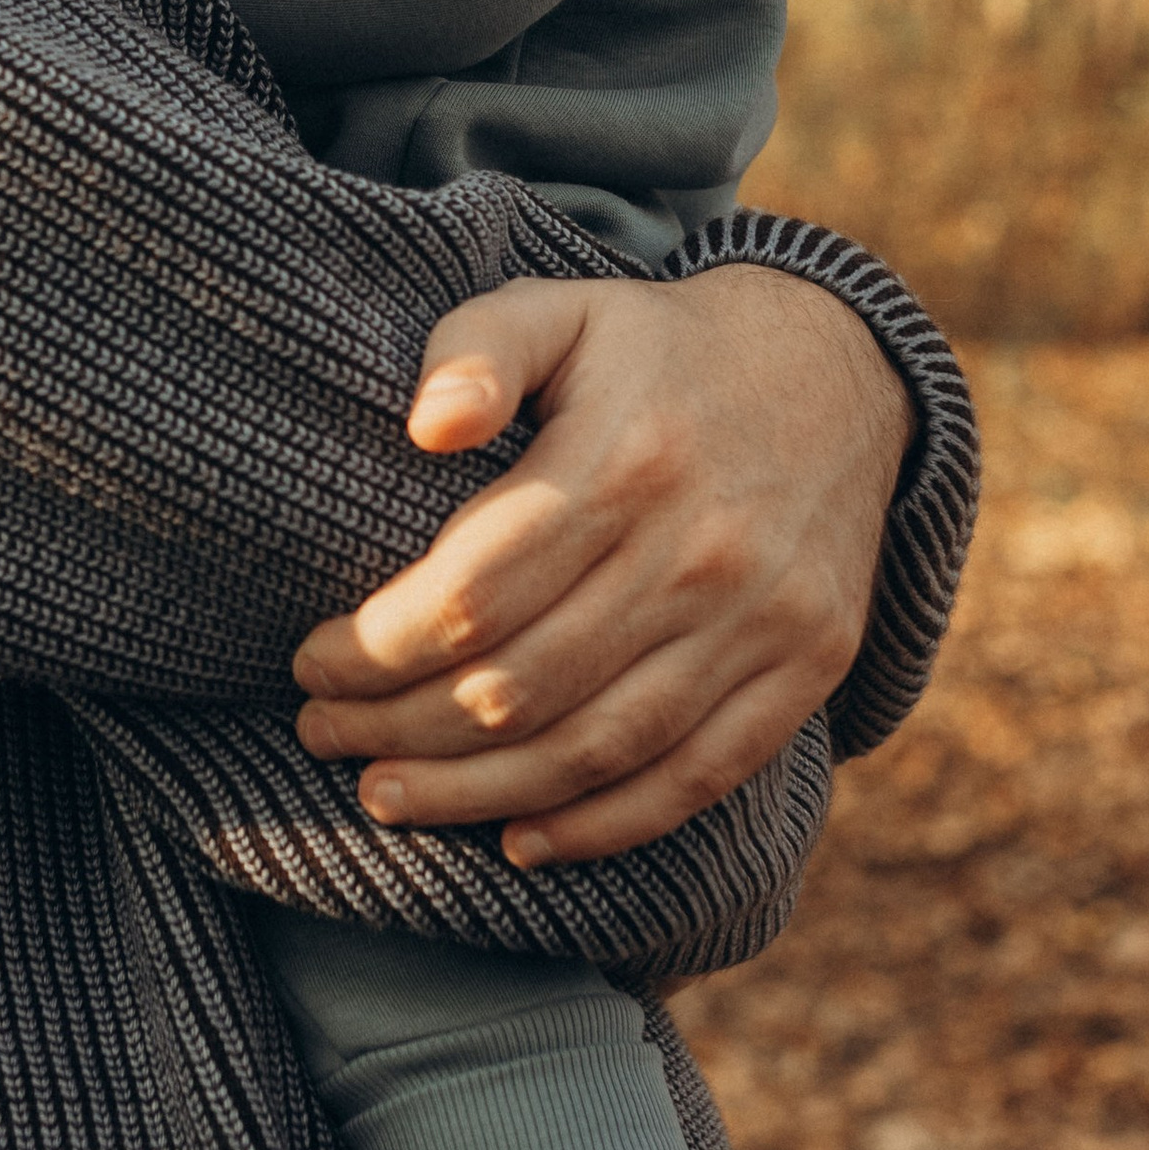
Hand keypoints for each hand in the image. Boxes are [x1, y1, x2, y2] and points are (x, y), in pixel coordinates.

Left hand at [291, 267, 912, 865]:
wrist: (837, 370)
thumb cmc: (655, 351)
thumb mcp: (560, 309)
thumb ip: (479, 349)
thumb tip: (426, 427)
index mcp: (625, 458)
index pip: (470, 596)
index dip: (375, 649)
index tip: (311, 662)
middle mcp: (702, 548)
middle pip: (520, 686)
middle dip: (399, 727)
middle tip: (323, 733)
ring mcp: (764, 618)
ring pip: (596, 748)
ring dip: (476, 794)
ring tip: (385, 795)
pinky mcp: (808, 667)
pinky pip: (696, 777)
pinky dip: (603, 827)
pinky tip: (519, 839)